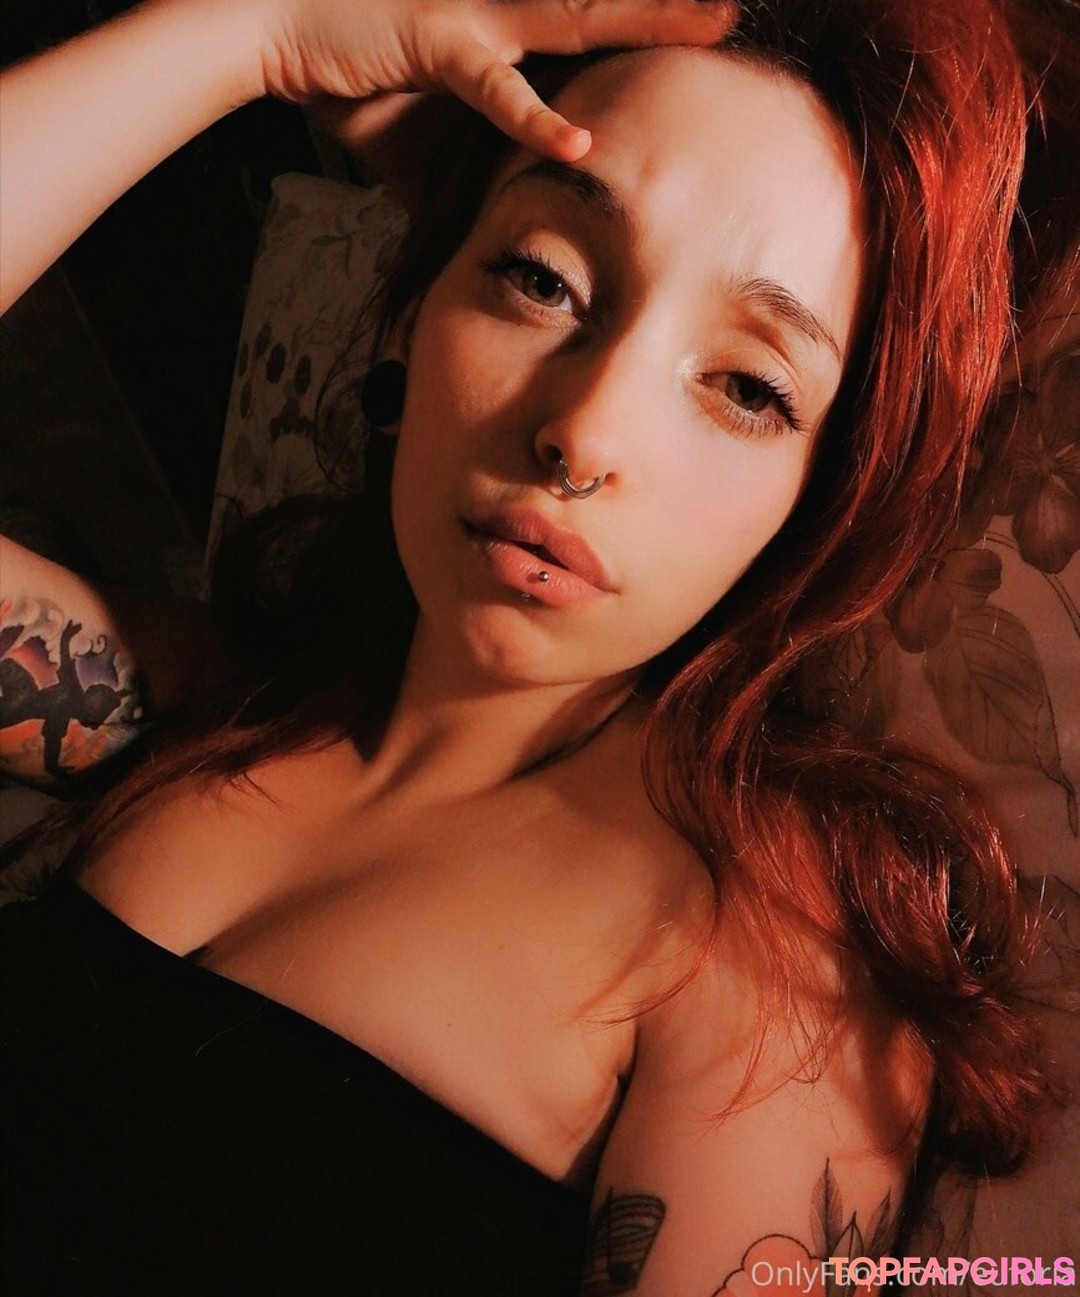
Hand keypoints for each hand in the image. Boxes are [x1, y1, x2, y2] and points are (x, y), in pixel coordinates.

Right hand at [258, 0, 735, 161]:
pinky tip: (581, 142)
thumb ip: (477, 152)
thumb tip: (508, 207)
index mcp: (508, 16)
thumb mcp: (428, 120)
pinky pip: (493, 85)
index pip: (595, 12)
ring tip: (714, 22)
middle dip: (674, 2)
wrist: (274, 24)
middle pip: (608, 0)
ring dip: (646, 18)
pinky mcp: (434, 40)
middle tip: (740, 6)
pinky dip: (534, 116)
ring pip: (578, 14)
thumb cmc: (353, 69)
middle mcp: (504, 1)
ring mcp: (474, 13)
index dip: (651, 13)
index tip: (709, 17)